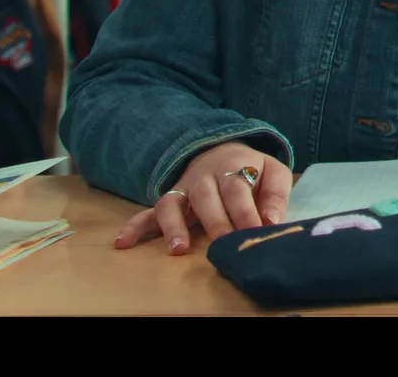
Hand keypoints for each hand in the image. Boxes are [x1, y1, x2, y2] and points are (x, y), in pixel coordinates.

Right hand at [116, 141, 291, 254]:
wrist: (222, 149)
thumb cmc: (253, 169)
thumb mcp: (273, 172)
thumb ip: (275, 194)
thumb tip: (272, 222)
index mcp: (233, 167)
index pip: (238, 189)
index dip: (246, 211)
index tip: (255, 232)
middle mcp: (204, 177)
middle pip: (206, 197)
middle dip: (215, 221)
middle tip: (223, 243)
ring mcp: (183, 188)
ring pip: (173, 204)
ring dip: (173, 226)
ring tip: (178, 249)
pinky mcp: (170, 200)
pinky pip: (148, 212)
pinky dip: (135, 226)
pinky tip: (122, 242)